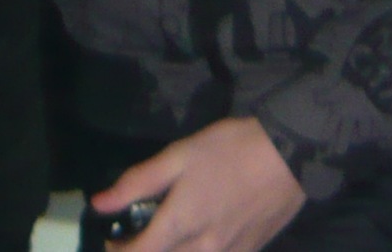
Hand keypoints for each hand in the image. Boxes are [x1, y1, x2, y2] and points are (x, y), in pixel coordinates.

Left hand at [92, 118, 307, 251]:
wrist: (291, 155)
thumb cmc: (229, 150)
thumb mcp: (178, 156)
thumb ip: (137, 183)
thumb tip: (100, 204)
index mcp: (180, 225)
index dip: (118, 251)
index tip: (113, 238)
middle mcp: (203, 249)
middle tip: (137, 234)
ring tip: (168, 234)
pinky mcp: (250, 251)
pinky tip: (201, 234)